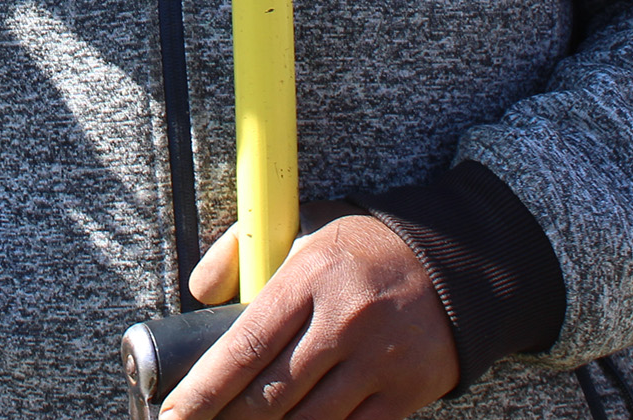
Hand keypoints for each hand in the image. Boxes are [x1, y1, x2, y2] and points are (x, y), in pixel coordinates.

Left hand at [163, 202, 458, 419]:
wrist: (457, 263)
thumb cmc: (363, 250)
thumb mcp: (302, 231)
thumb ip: (242, 253)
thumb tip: (199, 292)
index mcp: (310, 278)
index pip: (245, 347)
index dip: (204, 390)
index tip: (176, 414)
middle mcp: (343, 323)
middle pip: (271, 395)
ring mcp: (378, 362)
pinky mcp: (405, 394)